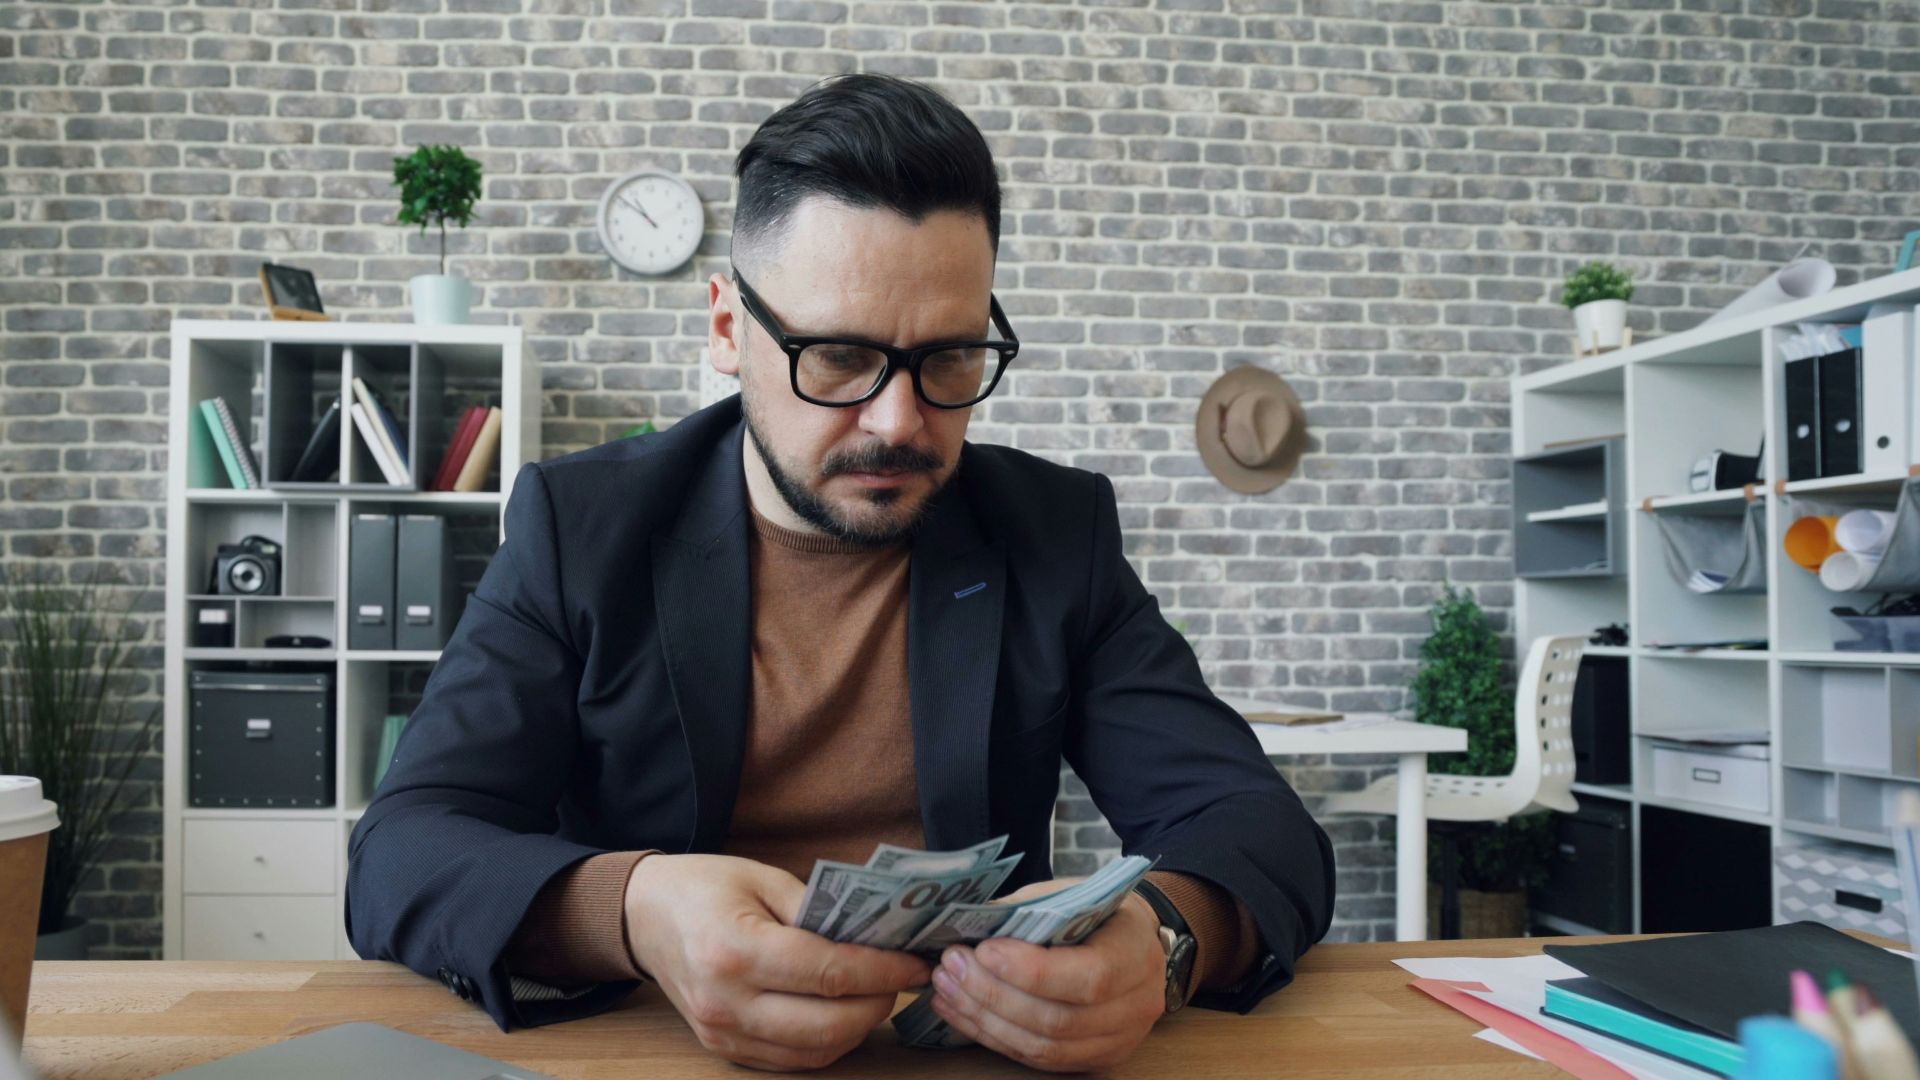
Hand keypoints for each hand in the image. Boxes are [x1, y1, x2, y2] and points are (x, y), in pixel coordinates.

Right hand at [623, 853, 932, 1070]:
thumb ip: (819, 909)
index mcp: (735, 950)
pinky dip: (827, 1042)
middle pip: (827, 1025)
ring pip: (814, 1052)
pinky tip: (843, 1012)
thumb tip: (876, 936)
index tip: (916, 963)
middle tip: (901, 978)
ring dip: (857, 1028)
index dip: (882, 971)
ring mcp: (722, 1032)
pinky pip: (791, 1061)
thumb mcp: (764, 878)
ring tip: (877, 994)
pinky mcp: (723, 1048)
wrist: (644, 916)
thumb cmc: (705, 887)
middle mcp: (726, 1001)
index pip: (828, 973)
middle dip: (878, 1004)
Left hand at [928, 877, 1166, 1071]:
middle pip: (1059, 1019)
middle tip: (952, 966)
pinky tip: (962, 1012)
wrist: (1134, 940)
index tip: (984, 950)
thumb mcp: (1069, 894)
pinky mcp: (1094, 1058)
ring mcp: (1118, 1040)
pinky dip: (994, 1037)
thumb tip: (965, 923)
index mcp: (1135, 955)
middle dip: (995, 995)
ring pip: (1044, 1047)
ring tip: (947, 989)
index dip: (1032, 971)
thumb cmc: (1097, 911)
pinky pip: (1039, 1059)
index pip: (1088, 977)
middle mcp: (1136, 1006)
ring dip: (986, 1020)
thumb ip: (1024, 911)